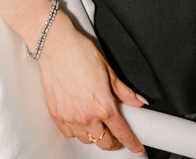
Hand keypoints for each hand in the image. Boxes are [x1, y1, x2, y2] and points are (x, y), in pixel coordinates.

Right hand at [40, 10, 146, 153]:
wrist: (57, 46)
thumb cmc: (81, 53)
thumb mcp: (108, 70)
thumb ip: (124, 91)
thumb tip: (138, 101)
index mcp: (103, 105)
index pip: (122, 132)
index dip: (132, 143)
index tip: (137, 149)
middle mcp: (87, 116)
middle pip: (105, 143)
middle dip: (114, 142)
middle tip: (116, 134)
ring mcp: (70, 118)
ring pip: (87, 140)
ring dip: (95, 136)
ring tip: (97, 124)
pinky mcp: (57, 115)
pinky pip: (69, 133)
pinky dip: (76, 131)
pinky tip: (80, 120)